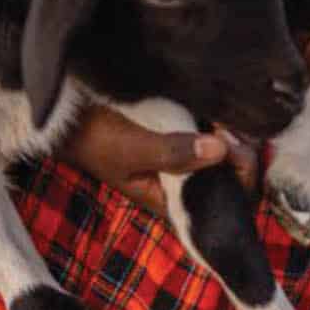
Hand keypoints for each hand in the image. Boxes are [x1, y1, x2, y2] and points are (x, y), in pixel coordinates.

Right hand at [64, 104, 256, 217]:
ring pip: (228, 152)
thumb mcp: (131, 149)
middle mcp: (185, 181)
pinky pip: (215, 132)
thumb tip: (219, 149)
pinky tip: (220, 108)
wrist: (68, 116)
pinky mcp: (184, 133)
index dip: (240, 177)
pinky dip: (222, 121)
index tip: (234, 148)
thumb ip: (173, 152)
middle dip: (241, 151)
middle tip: (228, 126)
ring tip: (224, 115)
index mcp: (174, 199)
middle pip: (233, 176)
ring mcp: (186, 157)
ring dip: (234, 133)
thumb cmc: (95, 139)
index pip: (224, 202)